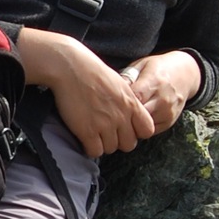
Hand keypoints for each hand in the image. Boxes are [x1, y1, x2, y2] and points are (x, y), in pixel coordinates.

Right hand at [16, 28, 155, 156]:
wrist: (71, 67)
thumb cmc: (92, 71)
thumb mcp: (119, 83)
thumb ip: (128, 100)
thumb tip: (129, 112)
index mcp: (131, 103)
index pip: (147, 130)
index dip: (136, 132)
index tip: (125, 128)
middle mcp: (121, 116)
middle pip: (129, 144)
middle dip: (118, 141)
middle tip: (106, 133)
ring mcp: (105, 124)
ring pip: (111, 149)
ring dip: (102, 144)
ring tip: (93, 132)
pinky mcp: (87, 131)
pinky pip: (95, 152)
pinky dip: (89, 148)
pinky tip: (84, 137)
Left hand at [116, 49, 201, 132]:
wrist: (185, 75)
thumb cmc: (158, 68)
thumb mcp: (142, 65)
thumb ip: (127, 77)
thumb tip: (110, 90)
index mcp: (154, 82)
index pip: (134, 98)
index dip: (120, 102)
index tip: (110, 101)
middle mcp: (162, 99)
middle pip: (137, 116)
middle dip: (123, 116)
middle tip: (112, 113)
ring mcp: (167, 112)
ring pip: (142, 127)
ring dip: (131, 124)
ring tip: (122, 117)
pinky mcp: (169, 122)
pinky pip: (149, 131)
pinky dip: (139, 128)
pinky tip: (134, 120)